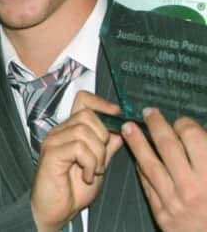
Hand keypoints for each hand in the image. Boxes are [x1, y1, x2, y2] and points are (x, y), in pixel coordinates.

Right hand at [31, 91, 122, 231]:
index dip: (101, 103)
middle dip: (103, 137)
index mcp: (71, 130)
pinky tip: (87, 176)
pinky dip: (90, 164)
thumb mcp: (99, 164)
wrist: (57, 210)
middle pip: (88, 115)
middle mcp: (60, 131)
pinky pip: (79, 148)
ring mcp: (54, 140)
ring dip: (98, 155)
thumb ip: (108, 146)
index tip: (116, 114)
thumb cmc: (73, 189)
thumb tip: (122, 129)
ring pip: (85, 132)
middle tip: (101, 160)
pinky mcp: (52, 153)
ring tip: (93, 171)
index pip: (83, 100)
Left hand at [122, 108, 206, 231]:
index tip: (180, 121)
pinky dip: (142, 170)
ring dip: (137, 144)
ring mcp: (174, 202)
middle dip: (156, 125)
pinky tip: (137, 158)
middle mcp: (192, 188)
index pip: (192, 137)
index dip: (184, 124)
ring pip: (149, 165)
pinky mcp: (163, 216)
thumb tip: (200, 132)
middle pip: (167, 147)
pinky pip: (147, 186)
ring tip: (128, 128)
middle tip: (148, 113)